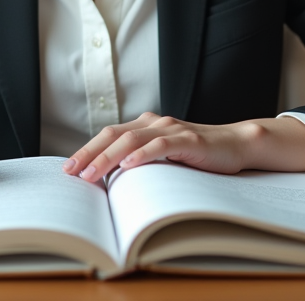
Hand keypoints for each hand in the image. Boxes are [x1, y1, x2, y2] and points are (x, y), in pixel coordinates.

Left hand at [63, 112, 304, 182]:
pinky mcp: (189, 140)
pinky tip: (128, 166)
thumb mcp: (164, 158)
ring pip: (132, 140)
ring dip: (108, 158)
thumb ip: (141, 162)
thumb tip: (108, 183)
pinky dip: (142, 155)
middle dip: (89, 154)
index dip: (87, 150)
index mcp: (145, 125)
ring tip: (92, 174)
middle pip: (113, 135)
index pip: (108, 135)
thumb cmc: (198, 156)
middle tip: (71, 173)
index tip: (68, 169)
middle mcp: (155, 122)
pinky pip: (160, 145)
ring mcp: (171, 129)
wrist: (236, 145)